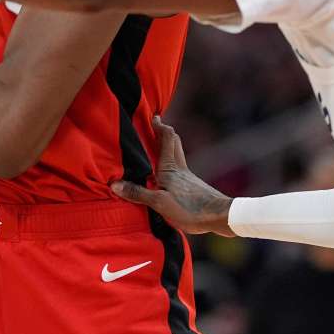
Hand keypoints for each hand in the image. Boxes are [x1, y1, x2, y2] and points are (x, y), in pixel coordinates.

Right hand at [112, 117, 235, 236]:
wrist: (219, 216)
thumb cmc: (189, 209)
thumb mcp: (159, 204)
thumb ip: (138, 193)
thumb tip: (114, 184)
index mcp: (170, 168)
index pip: (166, 138)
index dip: (160, 126)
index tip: (154, 116)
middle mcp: (180, 168)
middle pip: (175, 143)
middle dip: (165, 133)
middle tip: (156, 127)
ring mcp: (188, 177)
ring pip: (177, 155)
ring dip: (168, 147)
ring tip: (156, 150)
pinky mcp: (193, 187)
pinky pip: (180, 169)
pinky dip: (171, 164)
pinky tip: (166, 176)